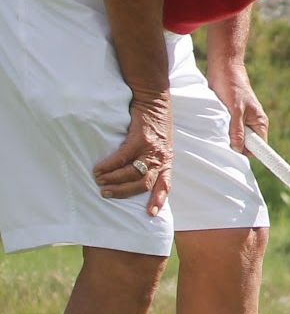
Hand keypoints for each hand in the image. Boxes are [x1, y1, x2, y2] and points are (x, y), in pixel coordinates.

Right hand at [93, 91, 172, 215]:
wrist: (154, 98)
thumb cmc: (155, 120)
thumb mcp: (160, 142)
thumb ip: (152, 157)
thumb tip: (138, 173)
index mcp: (166, 160)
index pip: (165, 185)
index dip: (158, 200)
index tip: (150, 214)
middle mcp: (160, 157)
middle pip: (143, 184)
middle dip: (123, 192)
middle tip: (106, 193)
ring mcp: (151, 148)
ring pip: (132, 173)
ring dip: (113, 180)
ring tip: (99, 180)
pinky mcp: (140, 138)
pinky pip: (122, 158)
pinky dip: (109, 165)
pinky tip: (99, 169)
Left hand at [207, 61, 267, 151]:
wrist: (224, 67)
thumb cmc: (232, 85)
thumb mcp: (235, 109)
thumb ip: (237, 129)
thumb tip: (238, 149)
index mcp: (259, 122)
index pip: (259, 148)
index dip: (249, 153)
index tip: (238, 158)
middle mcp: (252, 123)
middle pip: (245, 145)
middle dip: (234, 145)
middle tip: (223, 136)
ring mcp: (242, 121)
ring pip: (235, 138)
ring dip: (226, 136)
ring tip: (219, 125)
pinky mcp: (231, 117)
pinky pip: (227, 130)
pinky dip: (221, 129)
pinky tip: (215, 122)